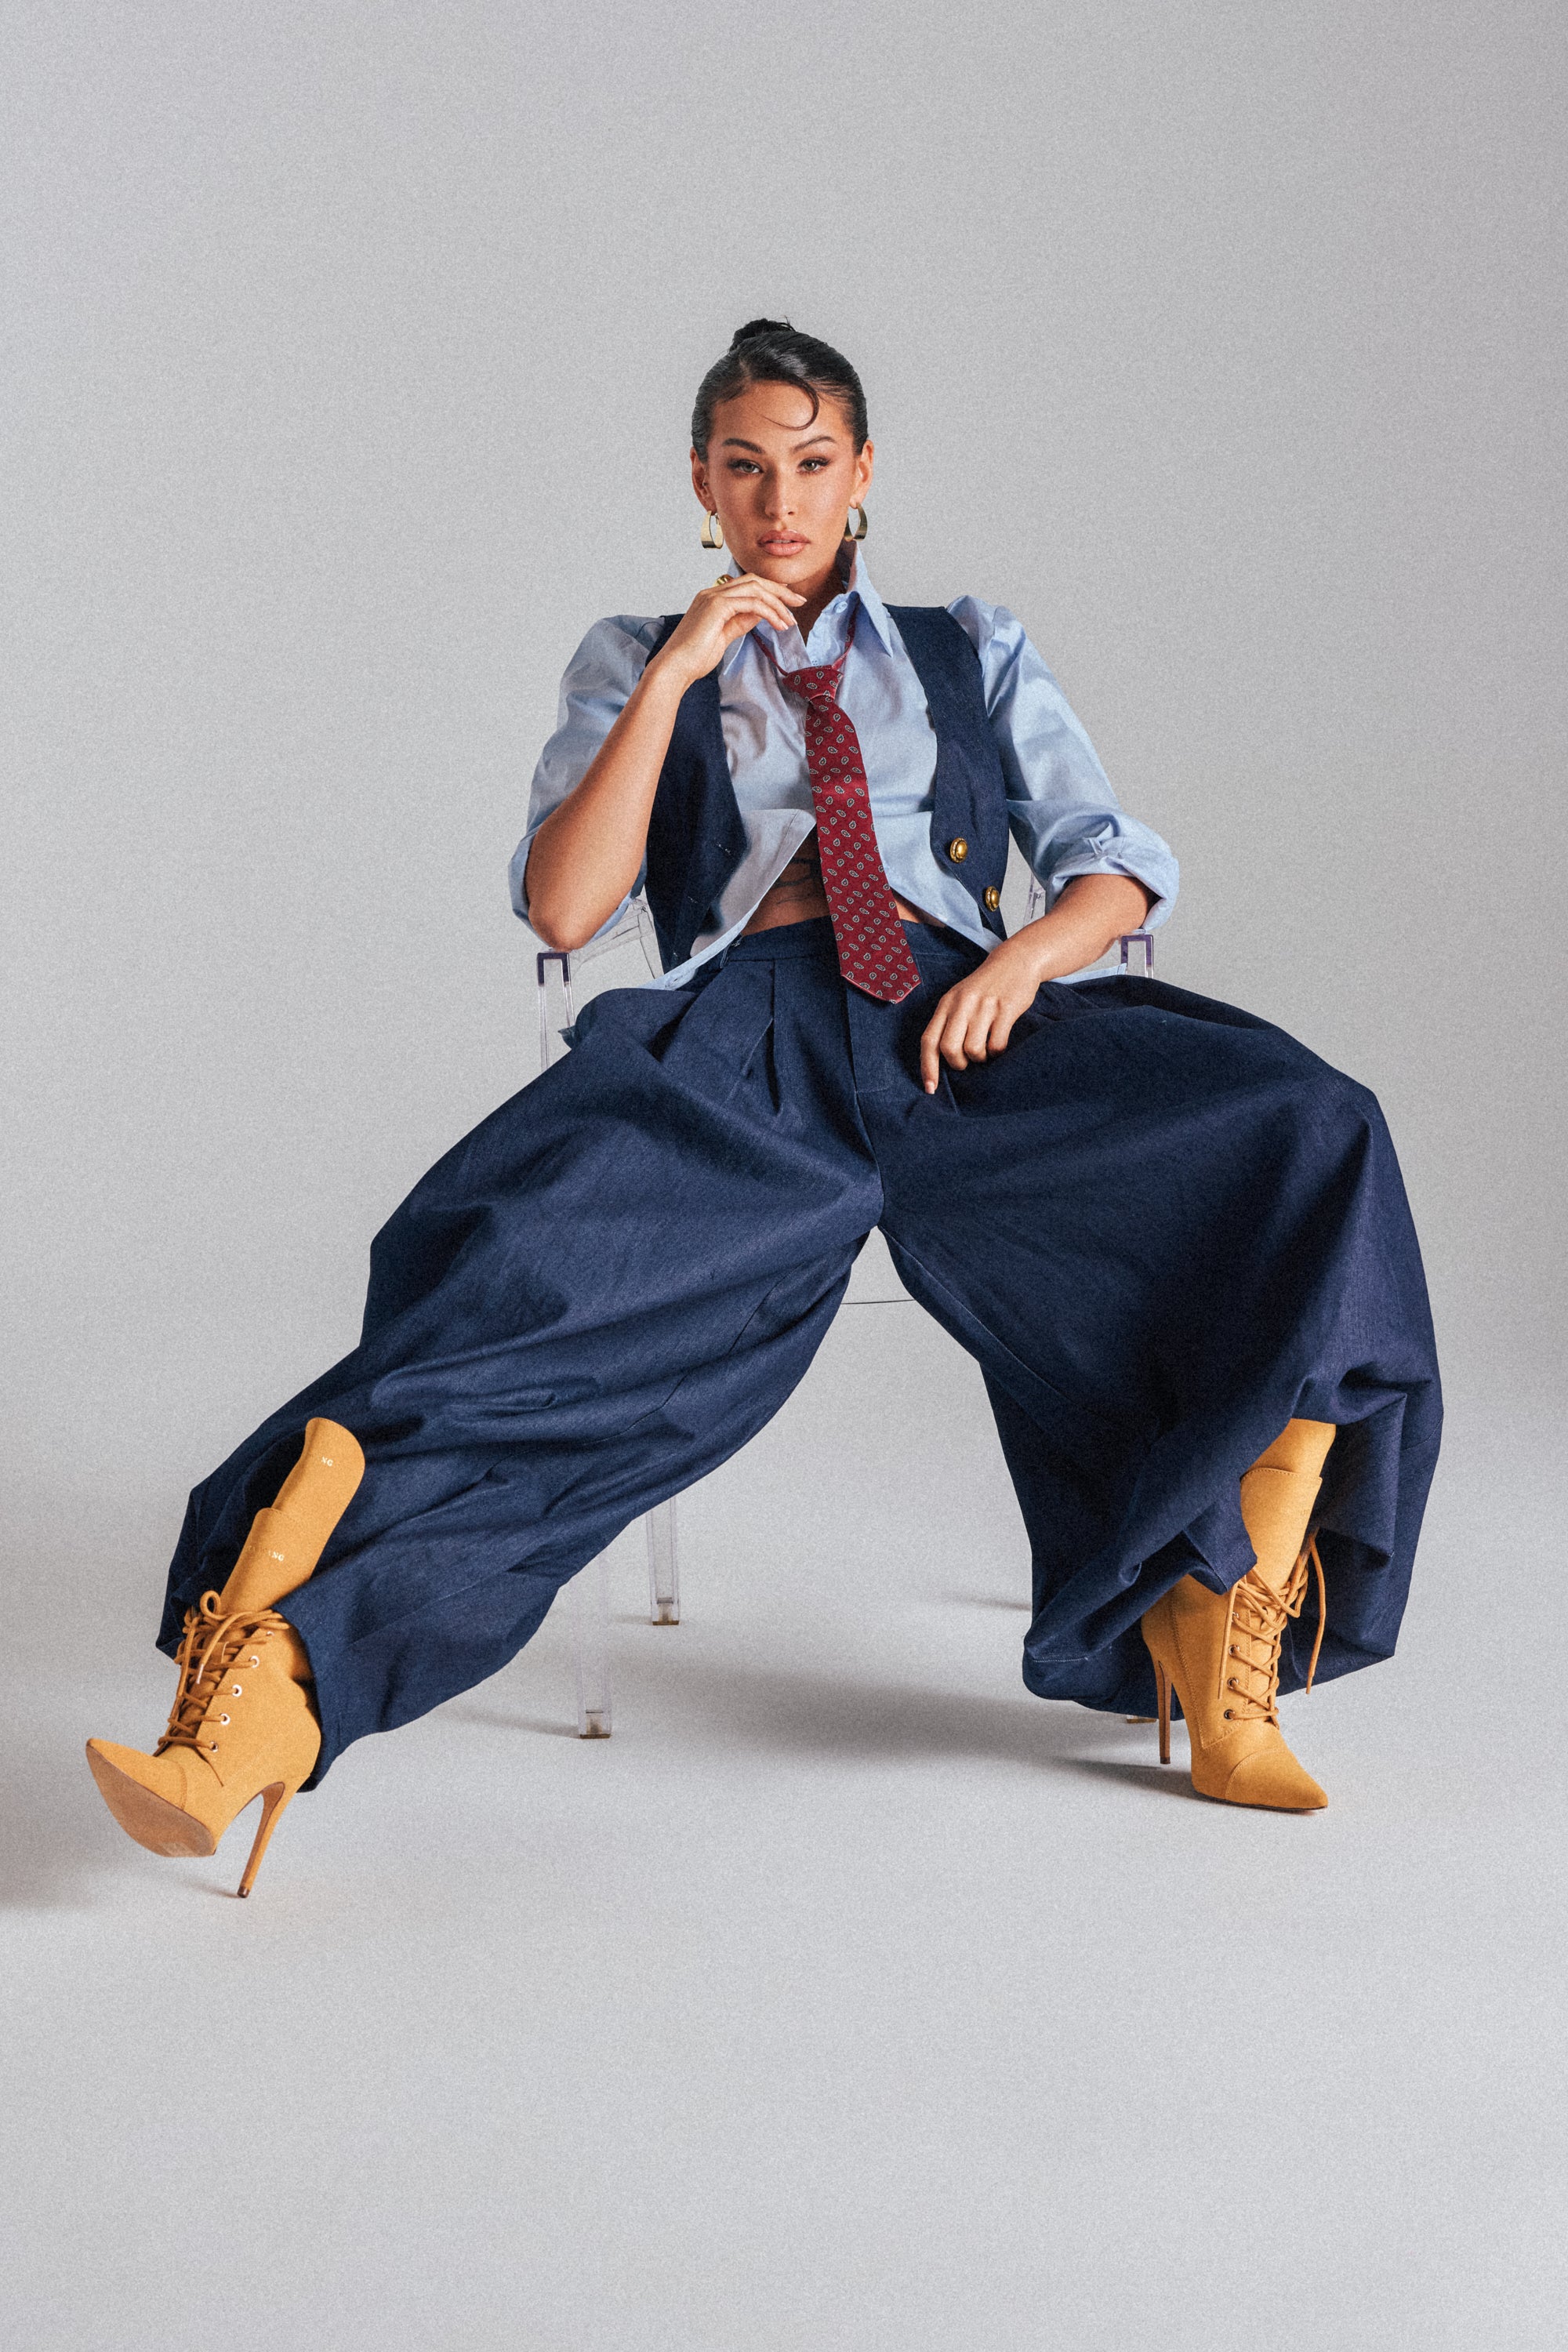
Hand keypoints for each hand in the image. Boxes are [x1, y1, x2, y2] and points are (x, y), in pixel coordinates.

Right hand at [651, 574, 804, 690]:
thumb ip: (742, 620)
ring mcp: (713, 596)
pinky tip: (779, 625)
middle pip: (754, 580)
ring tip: (790, 620)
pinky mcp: (717, 606)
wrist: (676, 667)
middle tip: (800, 602)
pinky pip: (751, 602)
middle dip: (780, 590)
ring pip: (755, 589)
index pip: (747, 584)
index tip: (789, 600)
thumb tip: (762, 613)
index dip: (771, 589)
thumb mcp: (726, 635)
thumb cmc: (695, 657)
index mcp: (713, 597)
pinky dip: (769, 612)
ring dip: (777, 603)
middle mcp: (712, 592)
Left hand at [919, 932, 1051, 1093]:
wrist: (1015, 961)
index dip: (927, 1067)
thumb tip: (940, 1059)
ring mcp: (984, 1006)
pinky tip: (999, 1045)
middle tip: (968, 1062)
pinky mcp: (1006, 1009)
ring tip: (985, 1051)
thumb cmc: (984, 987)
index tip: (931, 1088)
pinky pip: (997, 1044)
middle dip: (958, 1064)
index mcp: (946, 1004)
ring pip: (973, 1049)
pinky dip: (997, 1052)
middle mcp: (962, 1004)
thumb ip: (948, 1023)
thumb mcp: (959, 999)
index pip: (929, 1040)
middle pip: (949, 1049)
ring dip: (980, 1058)